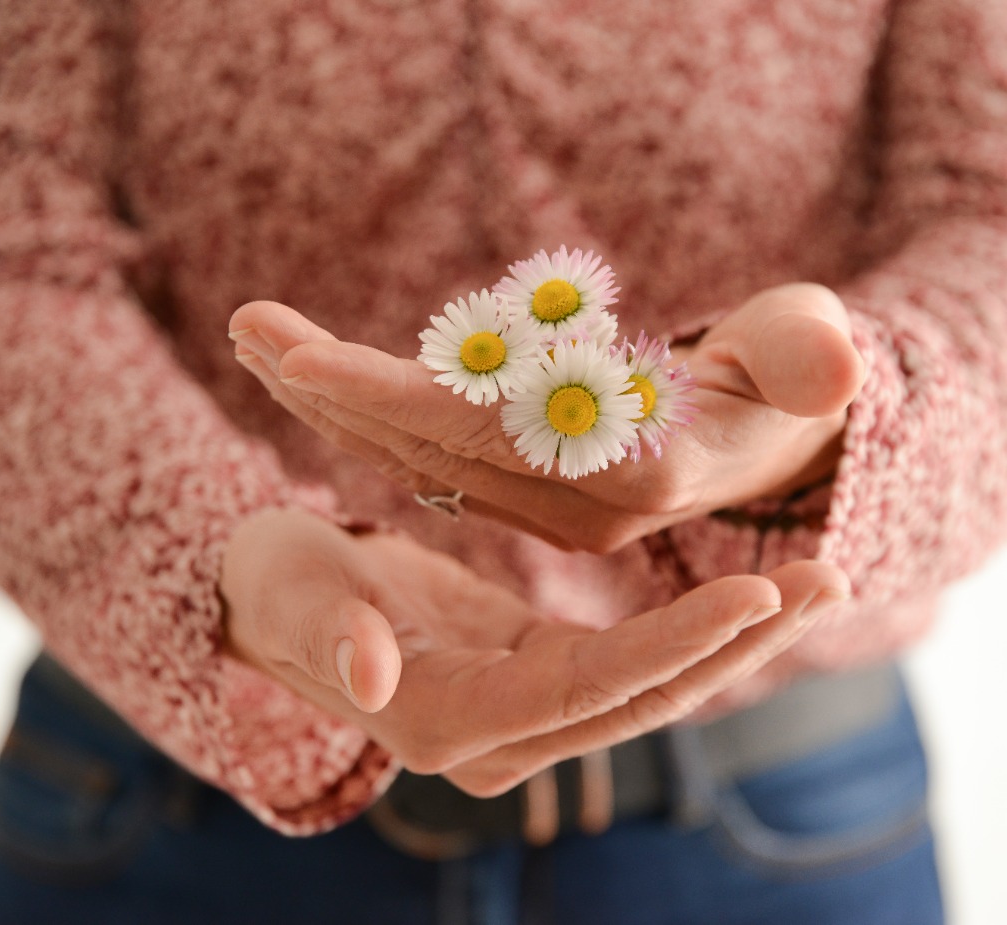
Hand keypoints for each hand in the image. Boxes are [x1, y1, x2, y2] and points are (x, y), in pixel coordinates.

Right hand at [220, 508, 848, 794]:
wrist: (277, 599)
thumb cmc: (277, 588)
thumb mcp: (294, 593)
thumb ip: (332, 634)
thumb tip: (371, 680)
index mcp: (443, 719)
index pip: (583, 689)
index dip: (672, 644)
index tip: (756, 592)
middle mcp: (494, 737)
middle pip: (640, 698)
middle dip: (735, 644)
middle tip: (827, 579)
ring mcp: (520, 711)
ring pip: (649, 686)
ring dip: (732, 639)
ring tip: (814, 581)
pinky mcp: (533, 675)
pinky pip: (631, 663)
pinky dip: (692, 630)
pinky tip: (749, 595)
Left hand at [229, 283, 863, 553]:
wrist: (779, 438)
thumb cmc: (796, 378)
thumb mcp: (810, 352)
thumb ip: (808, 355)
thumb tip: (831, 356)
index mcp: (639, 477)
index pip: (498, 436)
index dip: (402, 399)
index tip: (304, 361)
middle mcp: (580, 507)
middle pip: (440, 446)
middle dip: (342, 389)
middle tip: (248, 326)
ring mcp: (549, 507)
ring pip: (426, 454)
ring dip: (341, 396)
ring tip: (258, 333)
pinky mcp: (533, 494)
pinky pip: (438, 454)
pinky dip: (374, 411)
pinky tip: (315, 378)